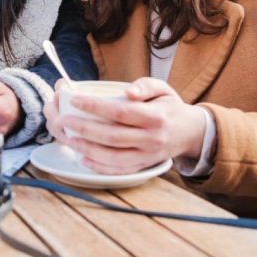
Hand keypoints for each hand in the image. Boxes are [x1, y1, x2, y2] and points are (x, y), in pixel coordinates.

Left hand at [45, 77, 206, 173]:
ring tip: (69, 139)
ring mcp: (148, 156)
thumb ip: (145, 85)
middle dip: (85, 129)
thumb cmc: (170, 107)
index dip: (96, 107)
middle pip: (113, 137)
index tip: (75, 100)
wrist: (191, 133)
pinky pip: (120, 170)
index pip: (120, 112)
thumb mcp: (163, 89)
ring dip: (89, 149)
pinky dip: (100, 167)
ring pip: (114, 157)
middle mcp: (152, 139)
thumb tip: (128, 91)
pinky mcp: (144, 166)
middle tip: (65, 120)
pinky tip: (83, 158)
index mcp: (156, 117)